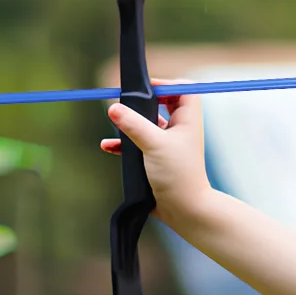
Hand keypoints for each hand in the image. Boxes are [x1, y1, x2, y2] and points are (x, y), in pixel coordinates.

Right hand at [100, 90, 212, 225]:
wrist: (183, 210)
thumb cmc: (177, 175)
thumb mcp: (153, 144)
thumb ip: (133, 125)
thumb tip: (113, 108)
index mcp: (187, 120)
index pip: (183, 90)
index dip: (166, 84)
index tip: (146, 87)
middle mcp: (180, 130)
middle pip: (163, 104)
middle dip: (142, 103)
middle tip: (126, 102)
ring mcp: (168, 145)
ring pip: (147, 125)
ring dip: (131, 124)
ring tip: (115, 123)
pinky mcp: (156, 160)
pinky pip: (138, 144)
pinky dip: (124, 144)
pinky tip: (108, 146)